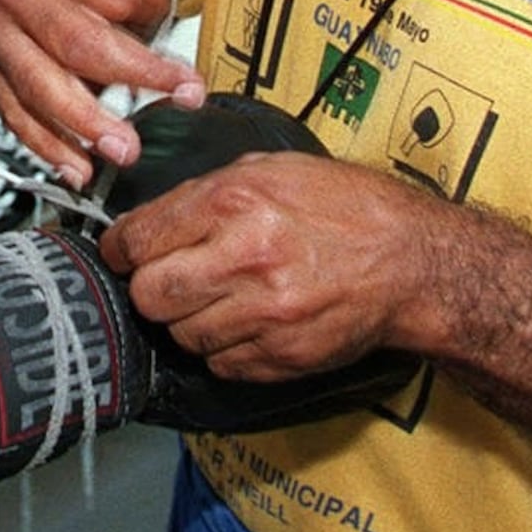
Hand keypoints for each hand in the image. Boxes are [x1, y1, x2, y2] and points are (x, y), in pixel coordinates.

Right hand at [0, 0, 207, 186]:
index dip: (154, 7)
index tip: (169, 16)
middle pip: (78, 43)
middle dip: (137, 76)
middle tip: (184, 97)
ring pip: (41, 88)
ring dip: (86, 126)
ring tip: (125, 150)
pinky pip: (14, 113)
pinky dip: (46, 146)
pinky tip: (77, 169)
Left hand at [102, 149, 446, 383]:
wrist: (412, 261)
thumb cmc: (347, 208)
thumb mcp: (272, 168)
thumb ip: (208, 192)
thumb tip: (151, 217)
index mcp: (236, 202)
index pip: (137, 239)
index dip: (119, 249)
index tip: (121, 253)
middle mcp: (246, 258)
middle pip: (148, 294)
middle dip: (149, 287)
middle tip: (167, 277)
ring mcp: (265, 314)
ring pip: (181, 335)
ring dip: (188, 320)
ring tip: (219, 296)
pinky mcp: (282, 356)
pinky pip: (219, 363)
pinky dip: (223, 347)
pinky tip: (247, 320)